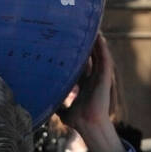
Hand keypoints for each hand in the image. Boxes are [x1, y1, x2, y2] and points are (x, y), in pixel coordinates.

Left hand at [60, 34, 124, 151]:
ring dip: (97, 42)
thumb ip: (57, 107)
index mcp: (86, 84)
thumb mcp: (63, 111)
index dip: (77, 54)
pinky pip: (105, 59)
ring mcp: (101, 77)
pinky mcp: (106, 77)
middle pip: (91, 57)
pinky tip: (100, 37)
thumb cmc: (77, 120)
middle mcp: (94, 78)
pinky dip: (103, 48)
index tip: (70, 43)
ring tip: (93, 28)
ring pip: (99, 55)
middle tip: (81, 30)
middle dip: (88, 44)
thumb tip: (45, 107)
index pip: (82, 65)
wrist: (87, 124)